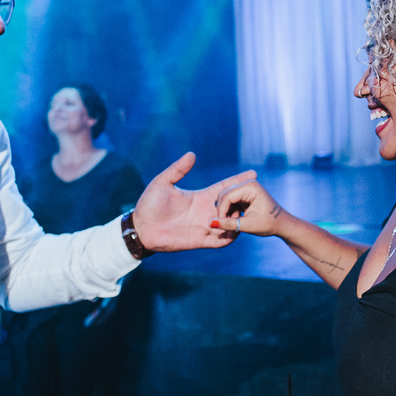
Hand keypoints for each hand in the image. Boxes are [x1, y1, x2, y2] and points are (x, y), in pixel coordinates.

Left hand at [132, 152, 256, 251]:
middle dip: (244, 202)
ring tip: (249, 214)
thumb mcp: (162, 182)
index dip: (238, 180)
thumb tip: (192, 154)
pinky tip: (237, 232)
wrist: (141, 228)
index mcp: (200, 197)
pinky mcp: (199, 240)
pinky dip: (229, 237)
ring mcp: (204, 227)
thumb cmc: (149, 204)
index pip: (224, 188)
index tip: (254, 173)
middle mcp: (205, 211)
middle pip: (231, 206)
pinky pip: (220, 241)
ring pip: (229, 224)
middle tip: (254, 196)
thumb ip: (178, 169)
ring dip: (238, 220)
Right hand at [211, 179, 287, 237]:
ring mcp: (246, 188)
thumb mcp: (248, 225)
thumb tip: (210, 223)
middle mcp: (247, 184)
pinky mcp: (244, 194)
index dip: (221, 211)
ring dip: (225, 211)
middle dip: (222, 211)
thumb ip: (229, 224)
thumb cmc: (268, 224)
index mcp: (250, 187)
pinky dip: (229, 211)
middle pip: (224, 195)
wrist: (281, 223)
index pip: (227, 196)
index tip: (219, 224)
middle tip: (222, 225)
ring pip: (225, 198)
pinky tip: (234, 220)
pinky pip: (230, 201)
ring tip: (230, 224)